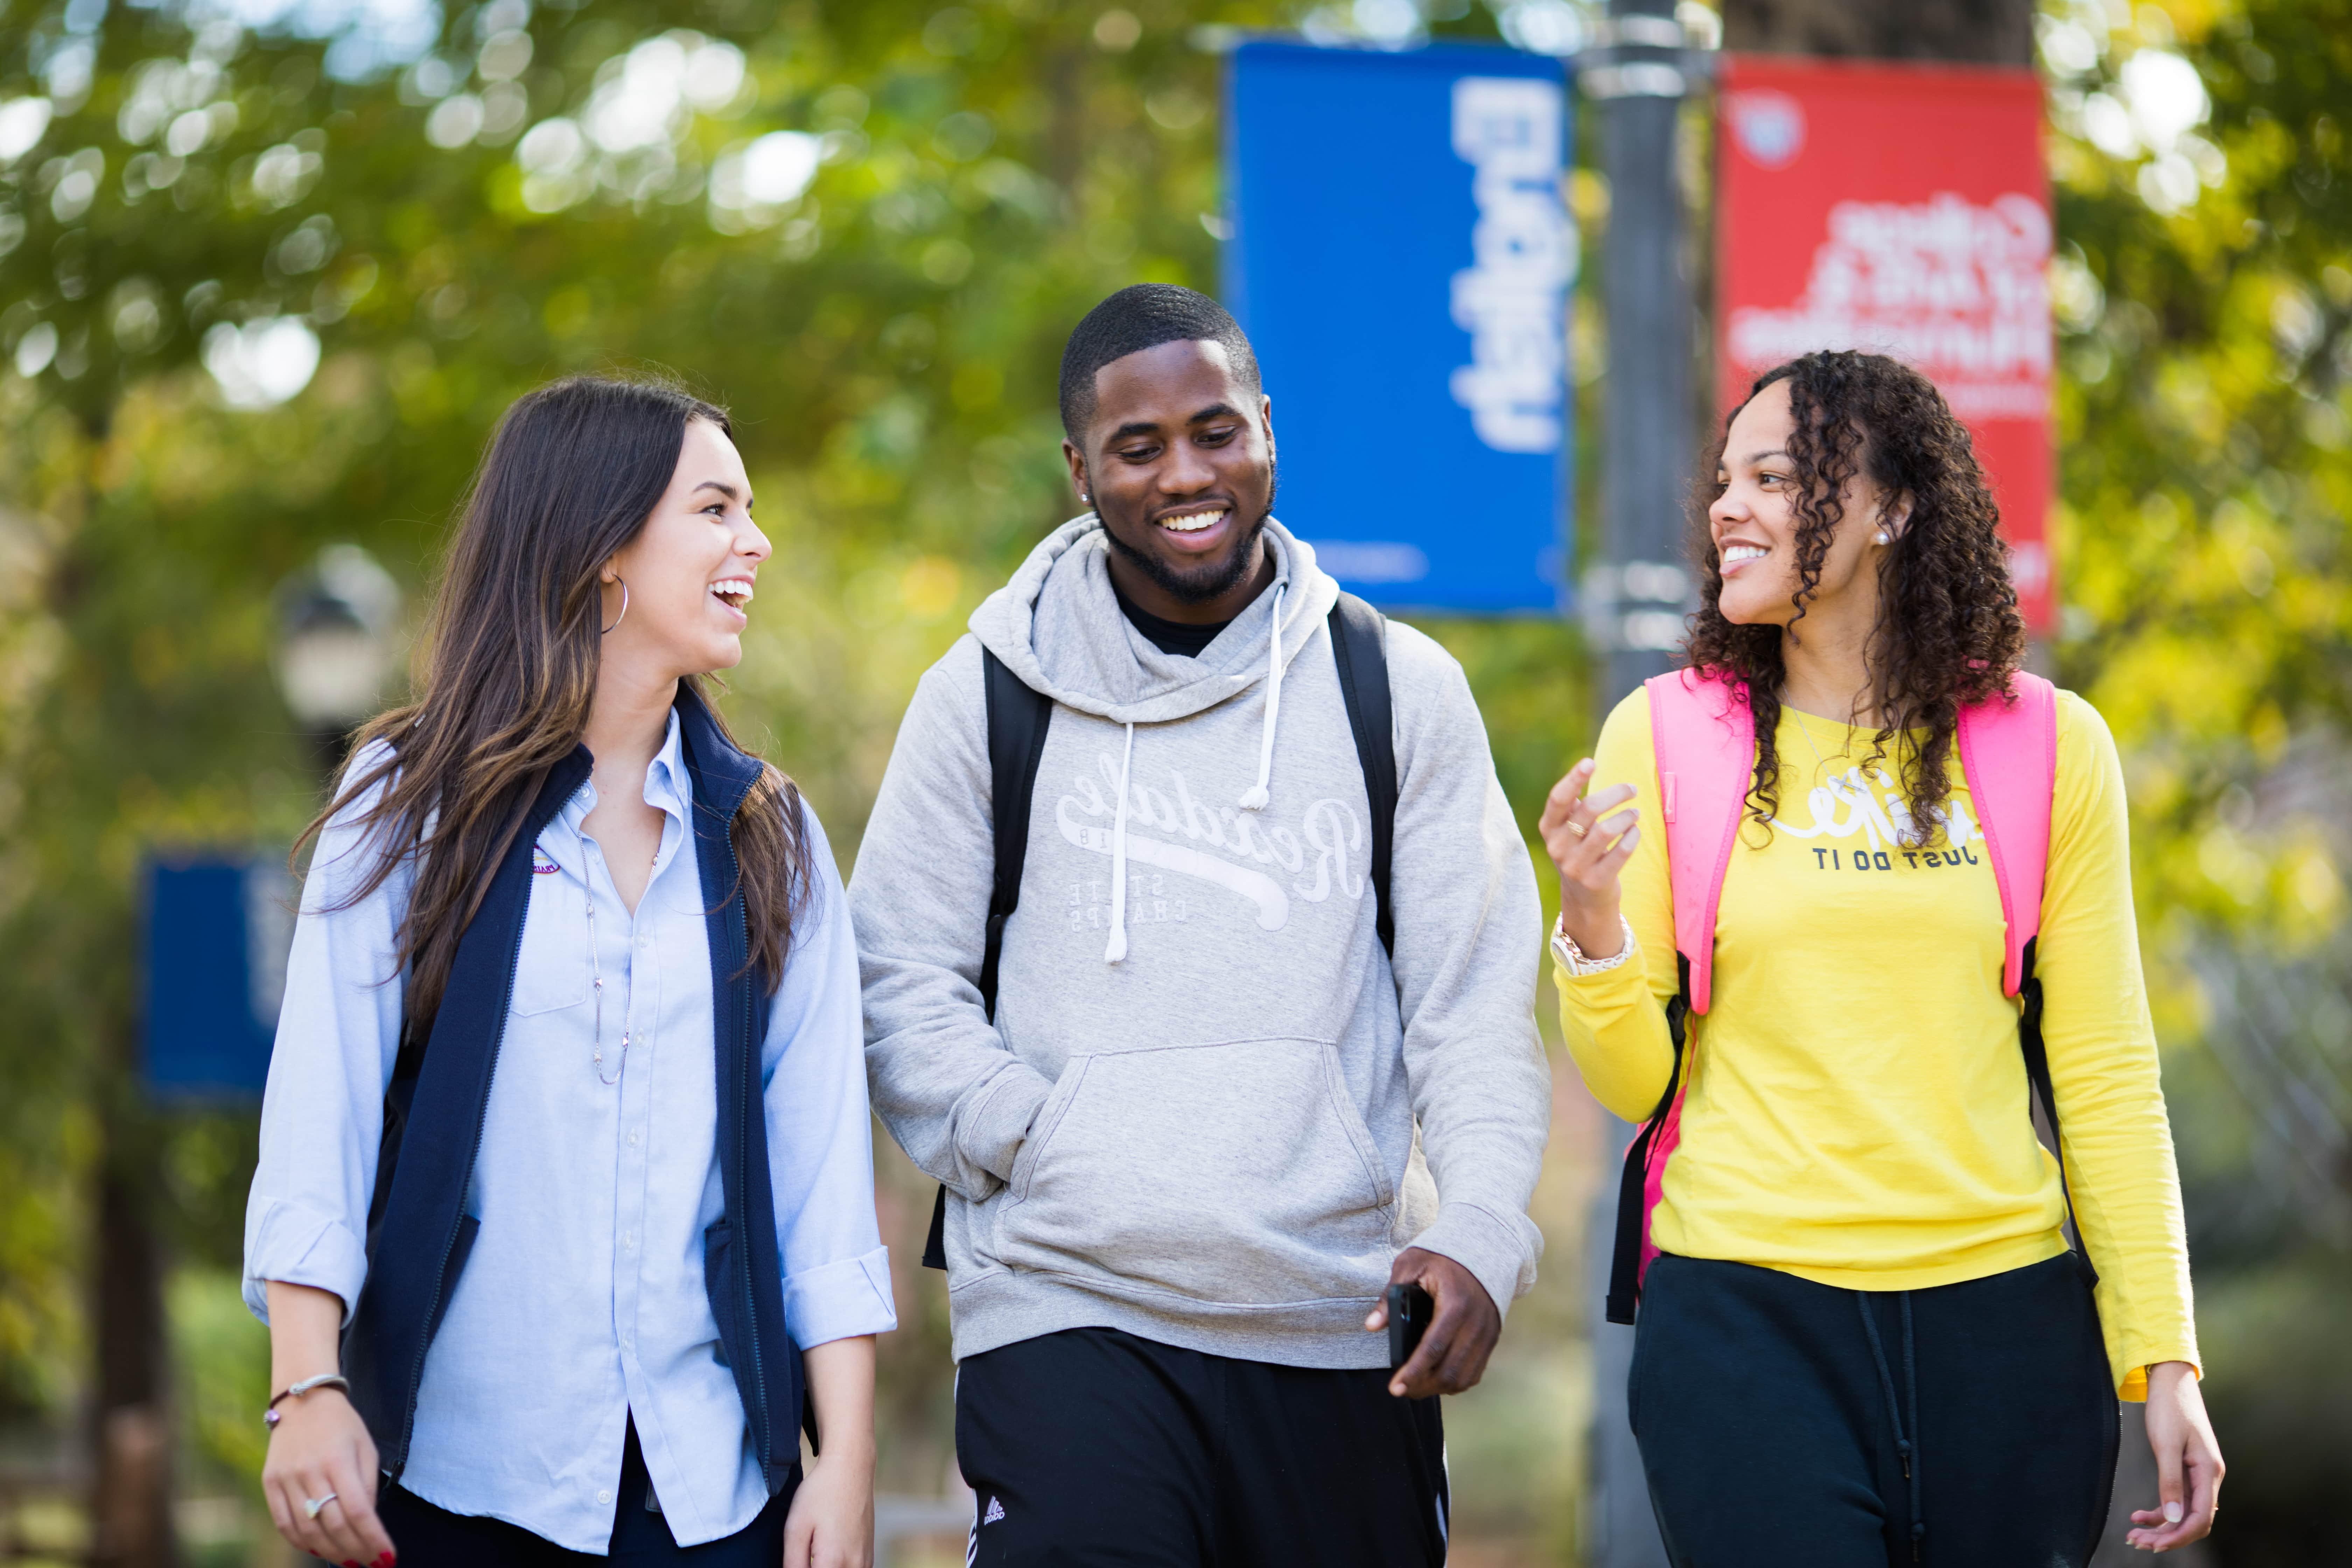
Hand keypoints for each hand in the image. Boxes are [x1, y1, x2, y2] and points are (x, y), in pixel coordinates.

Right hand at [261, 1386, 395, 1567]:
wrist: (303, 1401)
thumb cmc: (342, 1425)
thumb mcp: (366, 1447)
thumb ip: (367, 1485)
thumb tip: (367, 1522)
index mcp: (339, 1460)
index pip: (358, 1511)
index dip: (373, 1539)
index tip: (387, 1557)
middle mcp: (310, 1471)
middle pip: (333, 1525)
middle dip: (355, 1550)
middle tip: (370, 1563)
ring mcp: (286, 1479)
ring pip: (308, 1530)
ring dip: (331, 1552)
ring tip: (349, 1561)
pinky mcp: (269, 1483)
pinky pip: (284, 1524)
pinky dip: (302, 1543)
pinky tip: (320, 1550)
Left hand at [781, 1441, 875, 1567]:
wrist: (851, 1469)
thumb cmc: (820, 1494)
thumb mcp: (795, 1528)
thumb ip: (792, 1564)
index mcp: (833, 1562)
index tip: (797, 1558)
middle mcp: (854, 1566)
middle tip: (803, 1553)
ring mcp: (865, 1562)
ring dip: (825, 1567)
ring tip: (814, 1550)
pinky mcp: (869, 1555)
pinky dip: (838, 1567)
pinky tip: (828, 1552)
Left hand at [1364, 1247, 1500, 1399]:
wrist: (1484, 1250)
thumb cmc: (1441, 1257)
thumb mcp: (1411, 1264)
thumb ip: (1390, 1296)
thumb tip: (1371, 1326)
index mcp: (1455, 1304)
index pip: (1433, 1348)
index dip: (1413, 1372)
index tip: (1394, 1388)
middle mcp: (1475, 1324)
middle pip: (1450, 1370)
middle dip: (1423, 1387)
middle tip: (1401, 1391)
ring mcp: (1487, 1334)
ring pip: (1464, 1377)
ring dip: (1439, 1388)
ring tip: (1416, 1387)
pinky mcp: (1491, 1339)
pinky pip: (1475, 1372)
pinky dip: (1456, 1382)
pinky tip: (1437, 1380)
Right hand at [1538, 759, 1639, 957]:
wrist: (1584, 898)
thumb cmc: (1580, 850)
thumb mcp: (1568, 830)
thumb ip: (1573, 805)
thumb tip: (1587, 766)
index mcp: (1548, 828)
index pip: (1558, 799)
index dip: (1573, 778)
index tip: (1590, 762)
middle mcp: (1557, 847)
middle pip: (1588, 809)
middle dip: (1615, 794)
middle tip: (1632, 789)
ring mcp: (1575, 867)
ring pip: (1606, 830)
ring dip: (1626, 816)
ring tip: (1635, 813)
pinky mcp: (1595, 881)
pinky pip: (1621, 851)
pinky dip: (1632, 837)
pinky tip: (1635, 832)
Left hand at [2127, 1361, 2222, 1551]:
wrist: (2171, 1381)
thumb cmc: (2170, 1408)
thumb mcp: (2166, 1444)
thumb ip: (2170, 1481)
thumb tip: (2173, 1517)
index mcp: (2209, 1472)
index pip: (2201, 1518)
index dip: (2179, 1536)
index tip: (2154, 1545)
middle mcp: (2208, 1477)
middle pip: (2193, 1520)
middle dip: (2167, 1536)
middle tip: (2136, 1542)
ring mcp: (2198, 1474)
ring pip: (2184, 1512)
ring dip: (2161, 1526)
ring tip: (2134, 1534)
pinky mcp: (2186, 1469)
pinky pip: (2177, 1498)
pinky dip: (2160, 1510)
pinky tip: (2139, 1515)